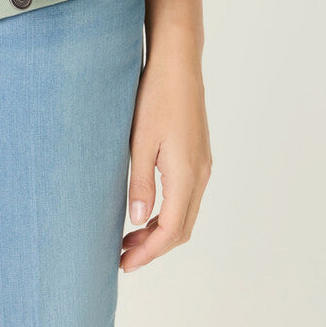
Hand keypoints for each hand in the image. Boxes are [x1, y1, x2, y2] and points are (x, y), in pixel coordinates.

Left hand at [120, 38, 211, 273]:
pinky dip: (167, 212)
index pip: (171, 231)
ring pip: (185, 213)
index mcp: (186, 175)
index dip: (148, 252)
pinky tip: (146, 209)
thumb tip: (137, 221)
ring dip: (160, 231)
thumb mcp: (140, 141)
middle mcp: (200, 174)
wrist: (177, 63)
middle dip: (154, 248)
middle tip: (123, 256)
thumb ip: (140, 183)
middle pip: (182, 228)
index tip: (124, 264)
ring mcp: (202, 165)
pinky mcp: (198, 155)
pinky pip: (186, 197)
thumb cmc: (156, 95)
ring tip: (130, 238)